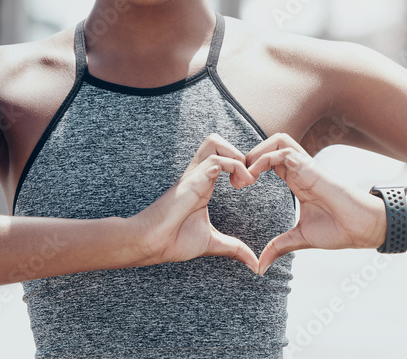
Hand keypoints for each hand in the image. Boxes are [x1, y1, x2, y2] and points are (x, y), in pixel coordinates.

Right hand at [131, 133, 260, 272]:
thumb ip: (234, 248)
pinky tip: (240, 186)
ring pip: (215, 142)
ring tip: (244, 180)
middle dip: (238, 152)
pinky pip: (217, 160)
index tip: (249, 184)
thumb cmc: (174, 240)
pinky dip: (235, 167)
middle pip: (216, 141)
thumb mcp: (213, 243)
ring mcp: (194, 175)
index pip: (221, 156)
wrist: (152, 243)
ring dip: (236, 156)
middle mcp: (198, 175)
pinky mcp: (193, 179)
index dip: (240, 163)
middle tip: (247, 178)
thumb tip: (255, 265)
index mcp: (203, 183)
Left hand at [245, 132, 387, 274]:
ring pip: (278, 140)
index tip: (237, 186)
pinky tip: (253, 176)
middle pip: (271, 143)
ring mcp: (306, 167)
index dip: (251, 167)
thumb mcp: (300, 238)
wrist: (362, 228)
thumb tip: (260, 266)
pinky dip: (264, 159)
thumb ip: (279, 247)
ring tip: (245, 175)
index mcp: (297, 180)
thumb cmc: (338, 230)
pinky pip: (283, 152)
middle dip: (250, 154)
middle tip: (237, 179)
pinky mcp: (310, 169)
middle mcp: (300, 169)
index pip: (269, 160)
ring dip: (257, 152)